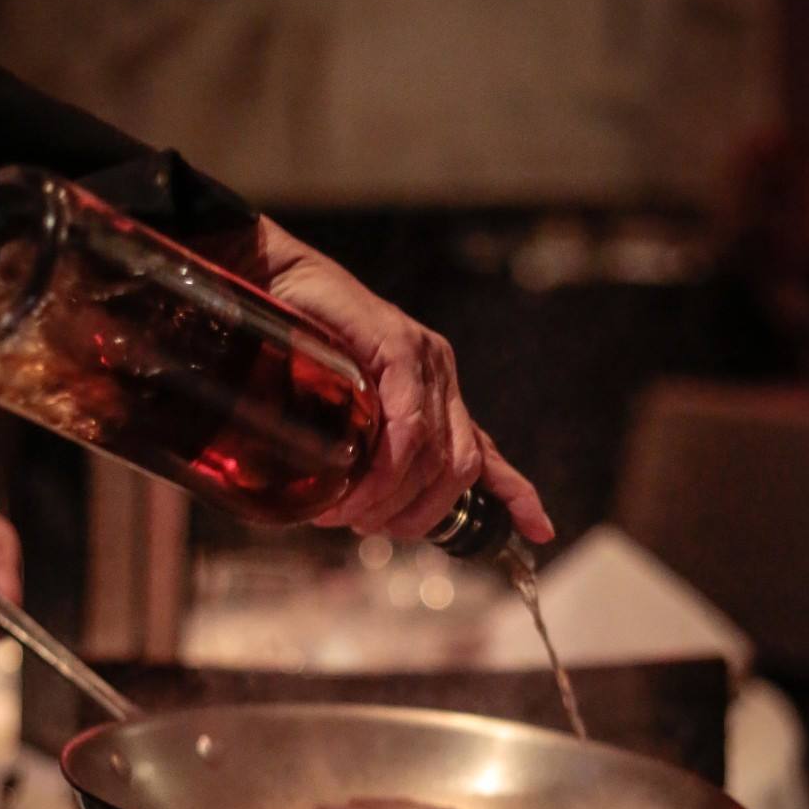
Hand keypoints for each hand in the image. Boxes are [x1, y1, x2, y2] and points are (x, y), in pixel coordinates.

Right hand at [213, 217, 553, 544]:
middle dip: (417, 515)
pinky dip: (386, 467)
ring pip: (436, 456)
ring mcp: (424, 359)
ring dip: (391, 499)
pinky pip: (410, 425)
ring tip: (344, 514)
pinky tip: (358, 488)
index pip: (485, 452)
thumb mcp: (332, 410)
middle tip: (365, 526)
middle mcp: (440, 376)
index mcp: (434, 393)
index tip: (540, 530)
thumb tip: (347, 511)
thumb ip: (354, 449)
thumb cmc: (291, 346)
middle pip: (458, 471)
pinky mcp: (399, 345)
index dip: (516, 492)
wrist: (267, 278)